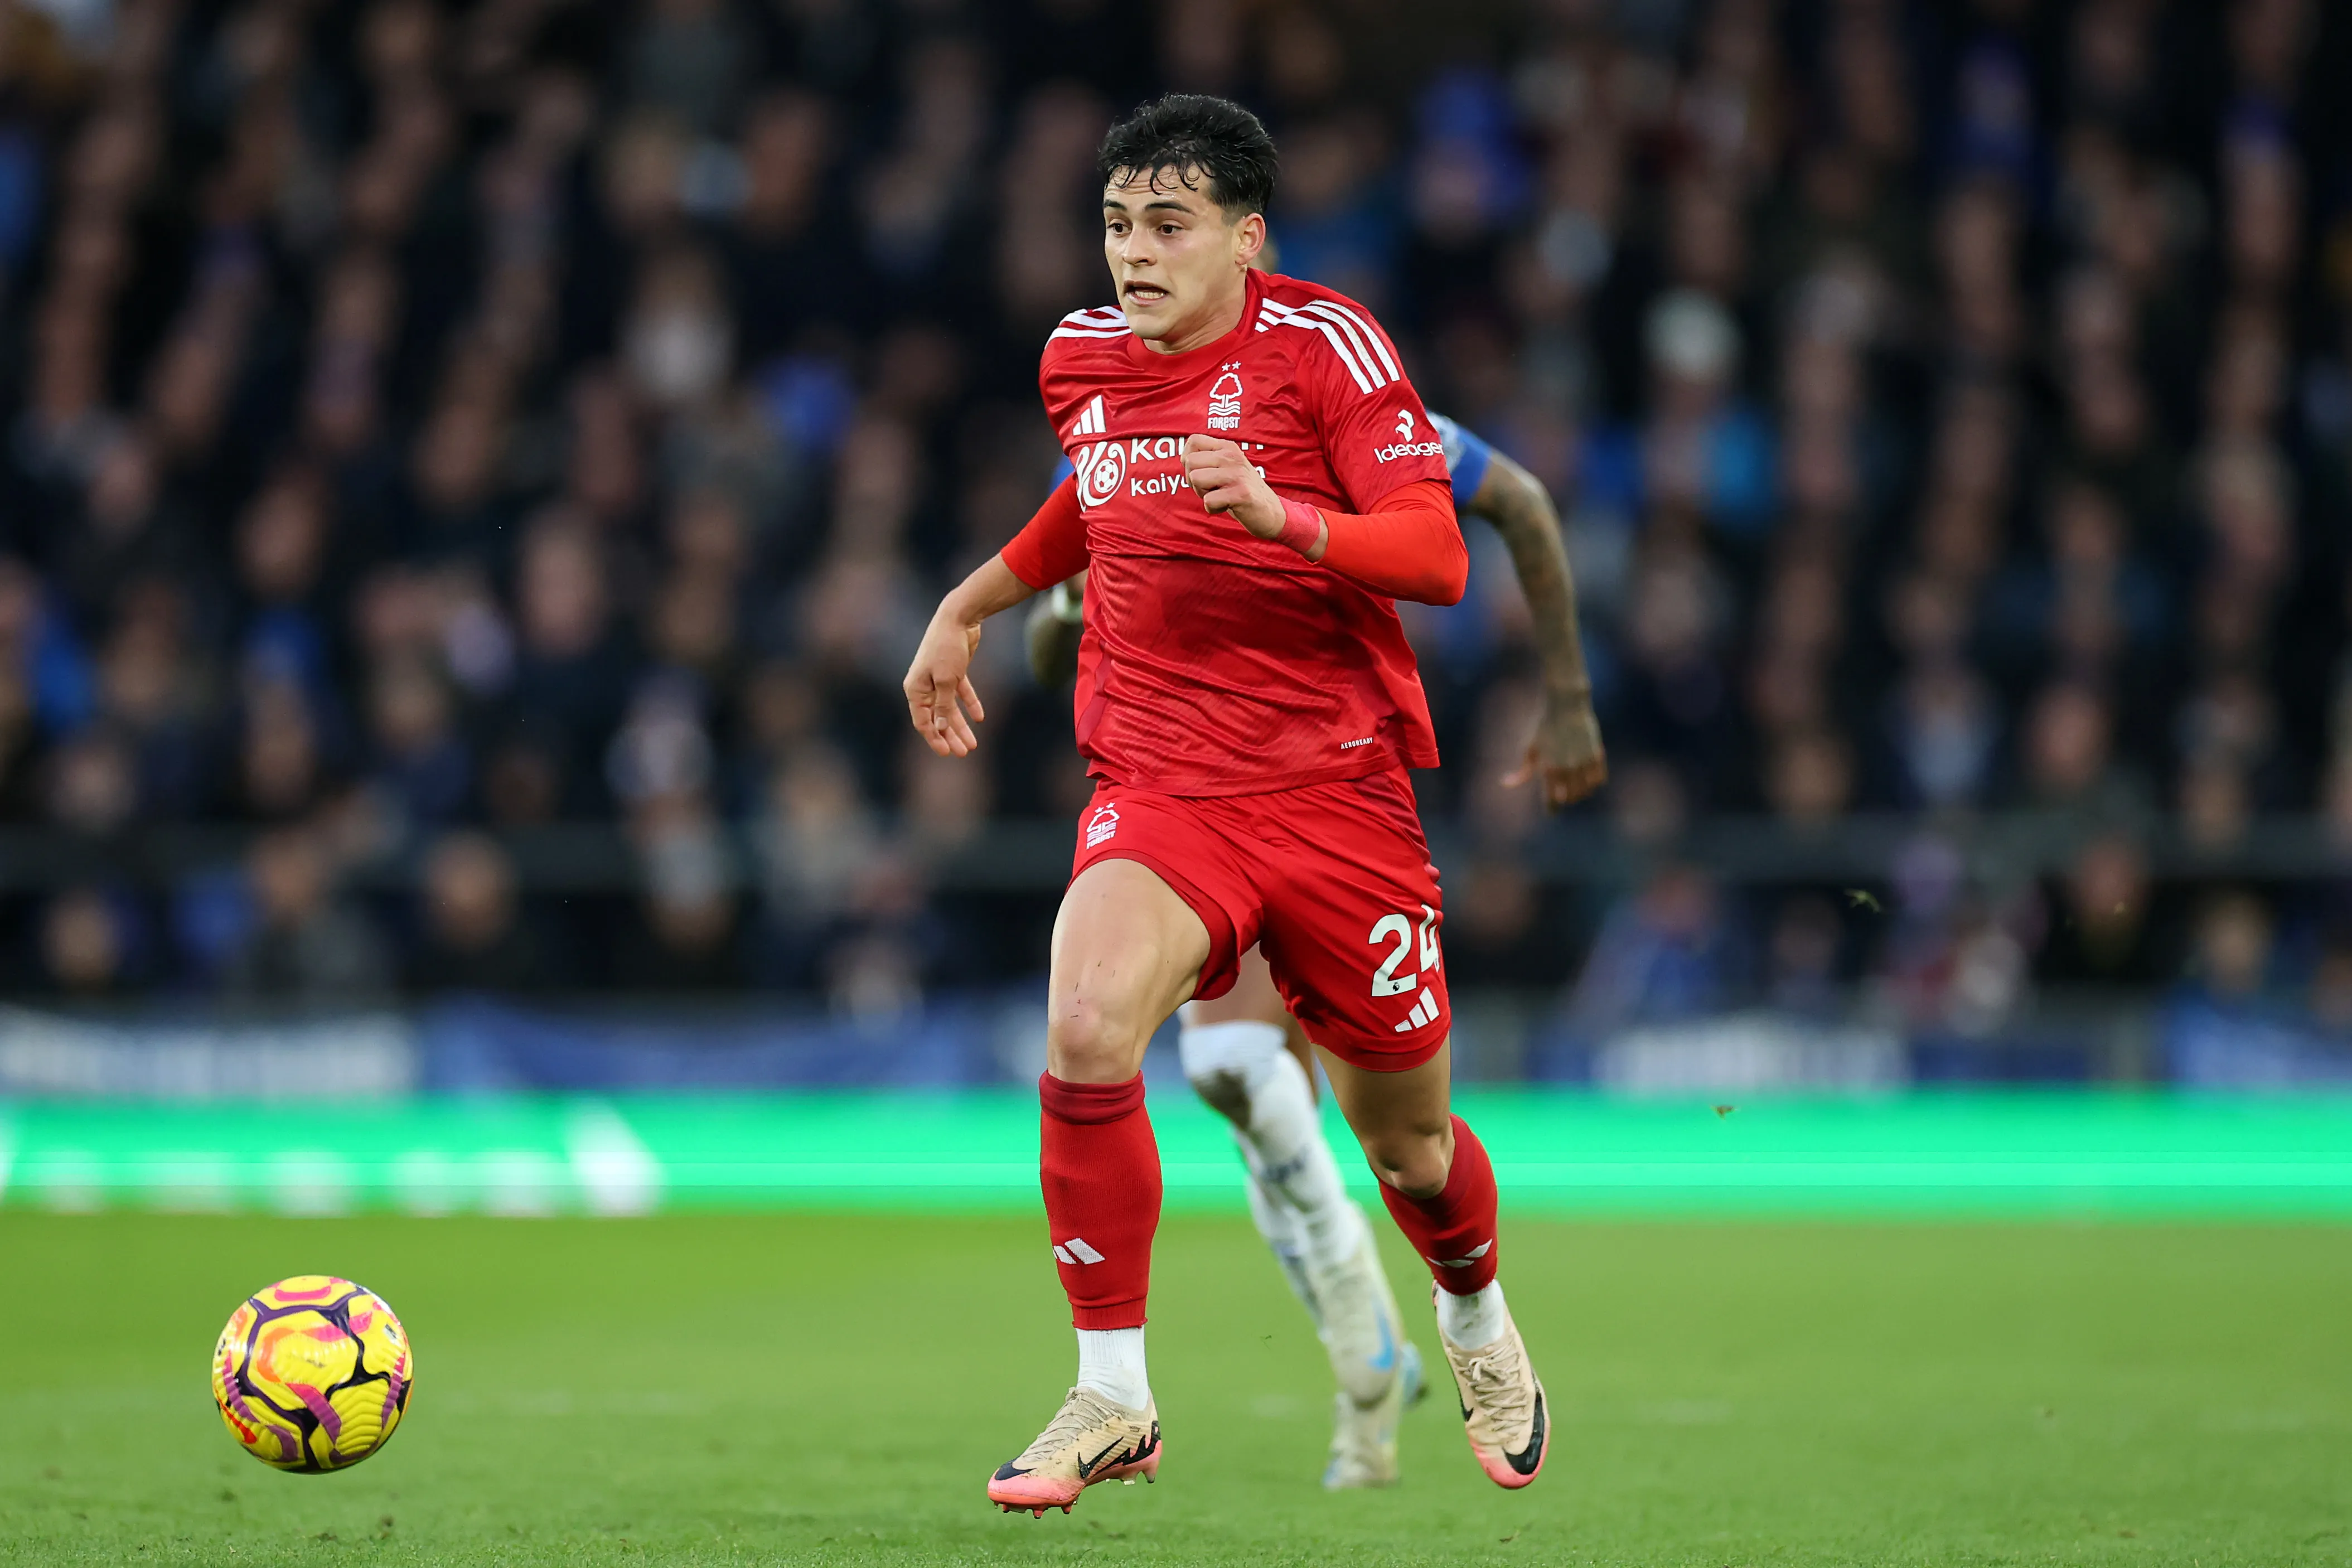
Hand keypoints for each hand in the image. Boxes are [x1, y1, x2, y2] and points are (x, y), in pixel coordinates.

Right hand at [903, 607, 987, 756]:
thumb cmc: (947, 648)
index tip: (947, 753)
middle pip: (938, 718)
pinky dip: (970, 704)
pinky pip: (961, 693)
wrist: (958, 618)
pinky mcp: (954, 672)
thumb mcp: (946, 680)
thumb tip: (940, 728)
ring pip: (950, 708)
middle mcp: (925, 686)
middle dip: (950, 736)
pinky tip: (980, 718)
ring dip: (961, 725)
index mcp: (915, 689)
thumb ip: (944, 705)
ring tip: (973, 743)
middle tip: (964, 752)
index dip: (934, 739)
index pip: (922, 721)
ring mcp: (939, 679)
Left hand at [1182, 434, 1283, 537]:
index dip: (1188, 459)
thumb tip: (1183, 458)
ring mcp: (1237, 474)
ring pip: (1196, 479)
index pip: (1193, 440)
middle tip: (1212, 488)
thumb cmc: (1241, 490)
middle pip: (1190, 462)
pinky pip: (1208, 501)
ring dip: (1203, 494)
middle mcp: (1232, 456)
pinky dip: (1213, 509)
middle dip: (1194, 480)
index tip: (1200, 471)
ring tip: (1220, 495)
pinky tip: (1227, 506)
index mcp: (1228, 447)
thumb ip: (1208, 459)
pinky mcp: (1241, 494)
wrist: (1270, 511)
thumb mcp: (1226, 467)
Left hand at [1504, 693, 1606, 810]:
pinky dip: (1594, 783)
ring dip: (1580, 793)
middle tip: (1562, 797)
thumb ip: (1522, 771)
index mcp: (1549, 769)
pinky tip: (1588, 781)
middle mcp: (1567, 768)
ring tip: (1575, 790)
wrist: (1566, 706)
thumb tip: (1504, 784)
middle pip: (1569, 798)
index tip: (1551, 811)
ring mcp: (1584, 762)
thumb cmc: (1544, 727)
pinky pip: (1599, 780)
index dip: (1552, 808)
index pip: (1552, 800)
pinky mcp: (1597, 755)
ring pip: (1586, 791)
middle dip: (1565, 800)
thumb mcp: (1530, 749)